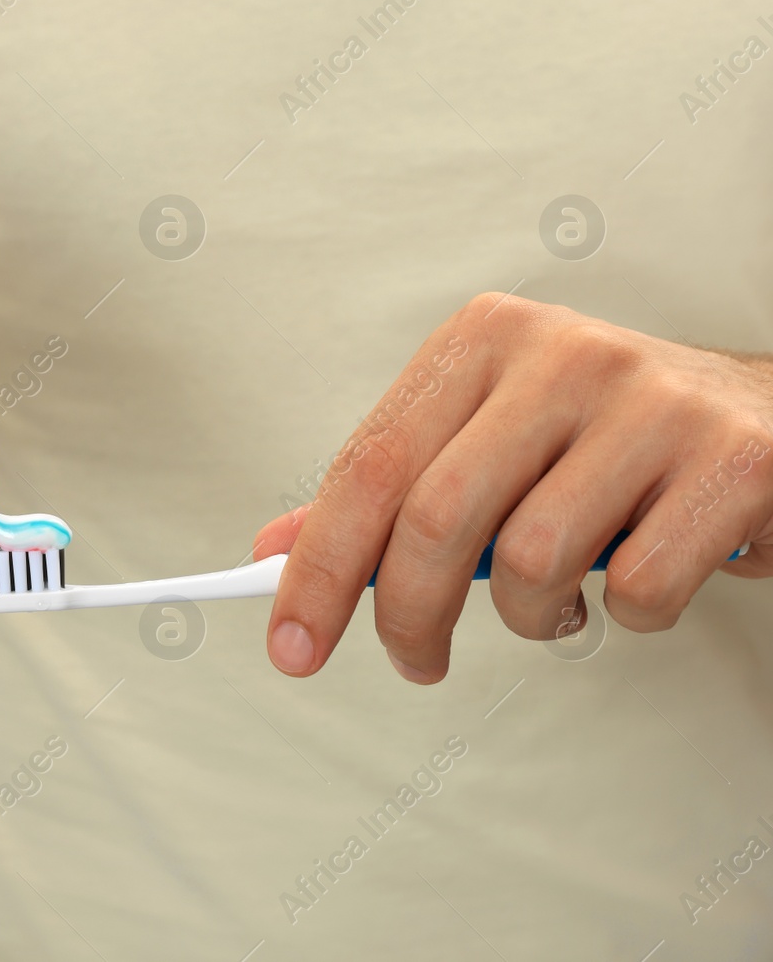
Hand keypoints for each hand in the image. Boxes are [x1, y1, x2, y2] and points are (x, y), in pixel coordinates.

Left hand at [252, 293, 772, 683]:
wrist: (768, 416)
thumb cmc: (606, 439)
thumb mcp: (487, 441)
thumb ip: (390, 491)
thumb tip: (276, 549)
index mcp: (484, 341)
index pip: (368, 466)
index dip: (318, 568)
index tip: (292, 645)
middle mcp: (563, 355)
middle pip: (435, 518)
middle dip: (408, 616)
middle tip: (413, 660)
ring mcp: (652, 403)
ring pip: (535, 561)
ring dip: (532, 619)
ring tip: (555, 607)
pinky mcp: (733, 461)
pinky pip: (638, 588)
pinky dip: (624, 616)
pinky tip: (633, 582)